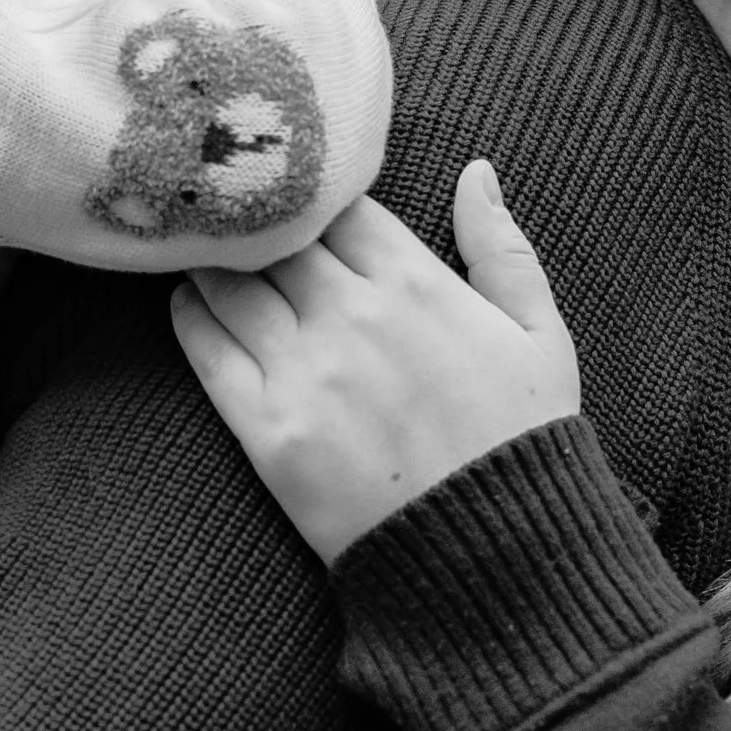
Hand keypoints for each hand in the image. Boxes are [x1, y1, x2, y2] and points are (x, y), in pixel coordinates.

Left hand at [172, 159, 582, 563]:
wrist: (495, 559)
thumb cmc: (524, 444)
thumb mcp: (541, 336)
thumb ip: (503, 248)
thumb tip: (475, 171)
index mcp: (418, 283)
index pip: (338, 206)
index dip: (315, 195)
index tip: (300, 194)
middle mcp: (352, 316)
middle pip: (276, 238)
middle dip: (256, 222)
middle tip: (233, 213)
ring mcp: (305, 372)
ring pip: (232, 285)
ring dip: (215, 261)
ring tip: (202, 251)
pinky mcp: (268, 431)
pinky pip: (209, 354)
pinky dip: (192, 318)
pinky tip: (188, 303)